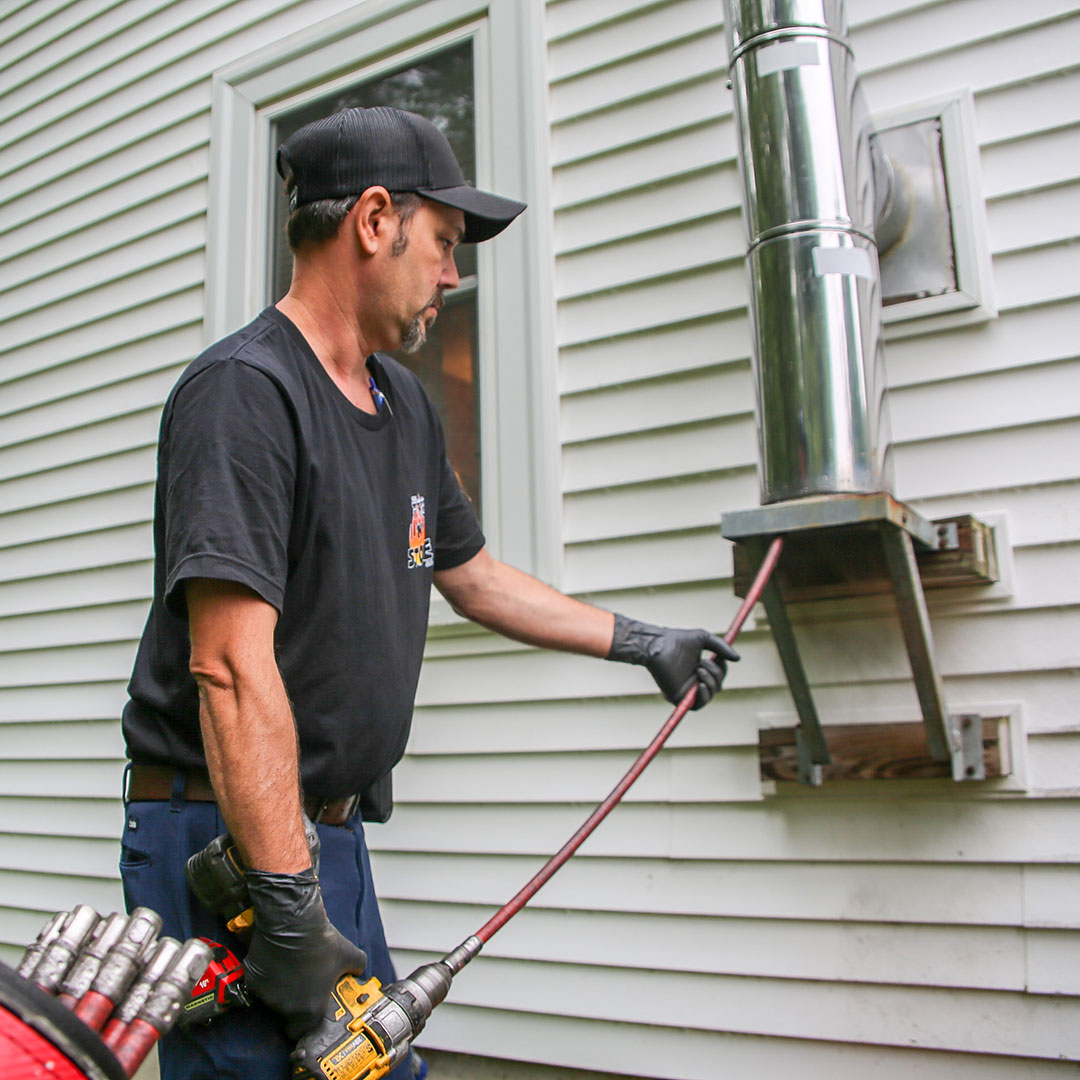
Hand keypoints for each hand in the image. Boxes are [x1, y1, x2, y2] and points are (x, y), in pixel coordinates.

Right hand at [243, 867, 366, 1039]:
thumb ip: (357, 966)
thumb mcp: (348, 954)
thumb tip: (359, 969)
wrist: (294, 924)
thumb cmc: (321, 942)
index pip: (301, 1031)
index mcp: (309, 1009)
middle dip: (292, 999)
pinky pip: (258, 982)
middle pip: (287, 1012)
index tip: (305, 1012)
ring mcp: (267, 995)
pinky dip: (265, 974)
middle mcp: (286, 1008)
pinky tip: (275, 959)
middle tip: (300, 980)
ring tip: (289, 965)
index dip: (303, 1024)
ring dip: (279, 986)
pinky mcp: (253, 980)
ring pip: (271, 997)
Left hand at [607, 614, 739, 708]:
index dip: (722, 668)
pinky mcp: (678, 697)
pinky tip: (701, 684)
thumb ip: (721, 647)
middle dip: (716, 674)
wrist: (659, 645)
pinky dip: (703, 696)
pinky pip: (697, 705)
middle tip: (703, 663)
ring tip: (699, 669)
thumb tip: (738, 659)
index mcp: (700, 668)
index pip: (719, 675)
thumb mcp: (704, 639)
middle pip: (717, 686)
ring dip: (711, 683)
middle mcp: (694, 680)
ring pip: (710, 696)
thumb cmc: (677, 640)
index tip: (718, 658)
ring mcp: (686, 689)